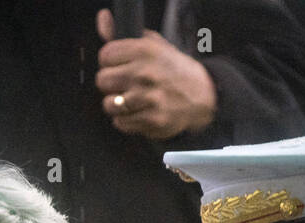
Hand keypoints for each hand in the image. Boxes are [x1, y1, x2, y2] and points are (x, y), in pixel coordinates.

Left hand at [95, 7, 217, 138]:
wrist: (202, 94)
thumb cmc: (171, 69)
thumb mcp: (151, 44)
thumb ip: (121, 34)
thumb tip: (102, 17)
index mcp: (145, 50)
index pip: (105, 55)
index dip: (109, 62)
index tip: (118, 66)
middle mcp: (146, 73)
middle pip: (102, 80)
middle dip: (110, 83)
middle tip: (124, 84)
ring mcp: (149, 98)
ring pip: (109, 104)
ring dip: (116, 104)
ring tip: (130, 100)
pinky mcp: (152, 120)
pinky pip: (121, 122)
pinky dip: (126, 120)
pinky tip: (138, 111)